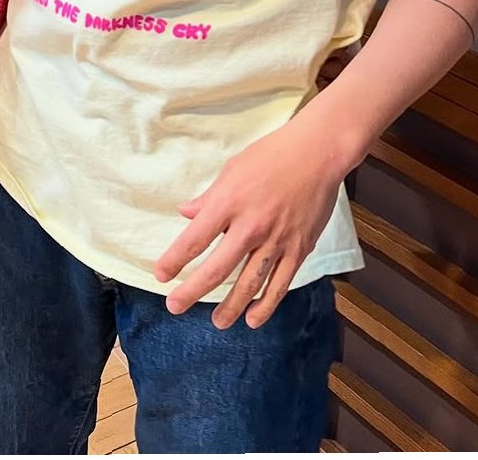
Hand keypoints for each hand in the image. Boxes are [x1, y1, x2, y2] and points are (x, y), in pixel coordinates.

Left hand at [153, 118, 341, 330]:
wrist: (317, 154)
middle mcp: (250, 226)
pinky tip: (253, 319)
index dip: (175, 259)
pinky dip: (266, 304)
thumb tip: (185, 213)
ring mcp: (276, 240)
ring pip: (249, 283)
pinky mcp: (299, 249)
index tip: (159, 274)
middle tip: (175, 306)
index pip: (195, 238)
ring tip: (217, 323)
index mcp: (229, 202)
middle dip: (192, 291)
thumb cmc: (271, 155)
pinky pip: (280, 284)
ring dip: (230, 306)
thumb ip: (209, 197)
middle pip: (218, 268)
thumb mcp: (232, 169)